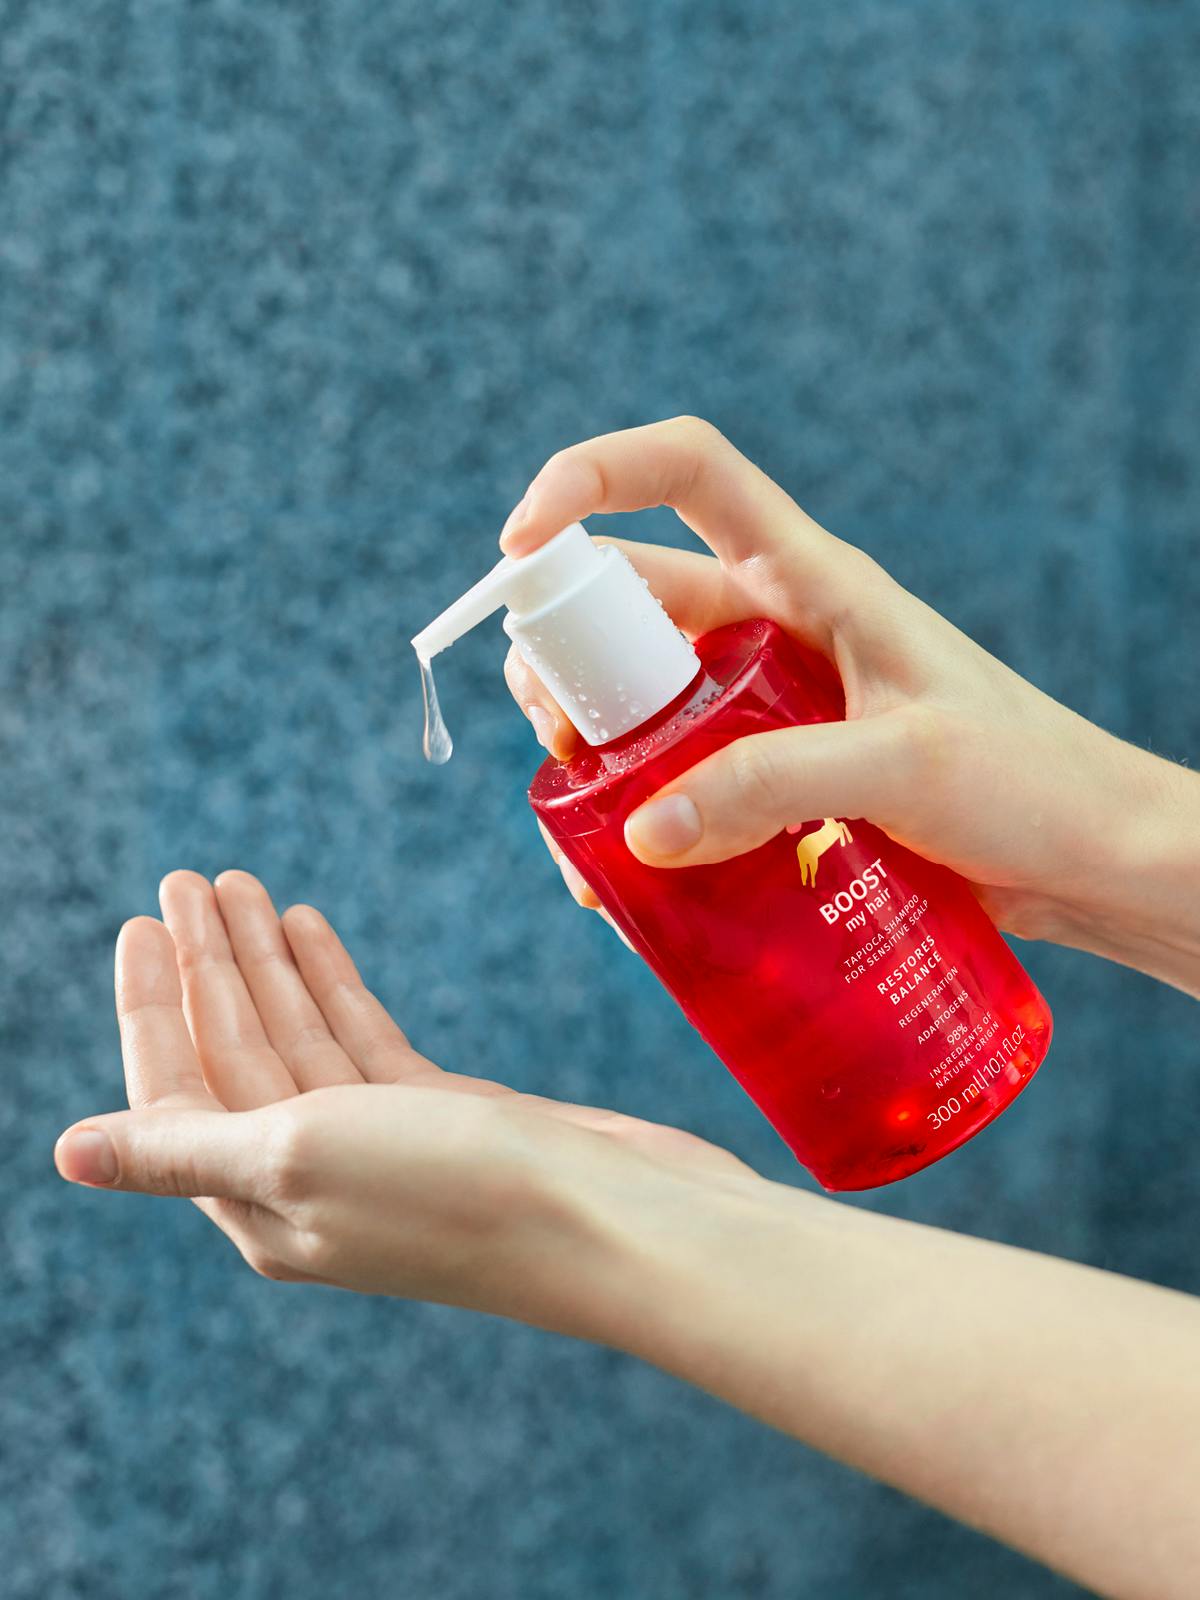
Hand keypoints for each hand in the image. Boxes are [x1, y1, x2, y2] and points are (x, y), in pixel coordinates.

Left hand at [54, 871, 749, 1321]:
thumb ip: (181, 1147)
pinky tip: (312, 930)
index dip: (153, 1004)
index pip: (176, 1089)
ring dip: (268, 963)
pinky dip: (333, 982)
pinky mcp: (444, 1117)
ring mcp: (381, 1146)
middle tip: (189, 880)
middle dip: (209, 966)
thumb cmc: (456, 1194)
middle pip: (238, 1053)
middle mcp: (312, 1179)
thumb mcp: (297, 1159)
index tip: (141, 920)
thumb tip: (65, 1153)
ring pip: (300, 1038)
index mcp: (260, 1203)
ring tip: (241, 888)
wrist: (616, 1221)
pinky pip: (363, 1038)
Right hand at [501, 417, 1199, 994]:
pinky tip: (634, 891)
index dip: (591, 476)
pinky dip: (640, 827)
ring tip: (591, 855)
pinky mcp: (773, 782)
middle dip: (565, 665)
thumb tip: (640, 829)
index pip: (687, 472)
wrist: (1089, 860)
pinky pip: (678, 785)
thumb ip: (774, 785)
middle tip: (562, 750)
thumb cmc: (1029, 783)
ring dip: (594, 766)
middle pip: (627, 608)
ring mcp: (768, 709)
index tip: (518, 546)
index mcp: (810, 577)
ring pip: (639, 708)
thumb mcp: (903, 766)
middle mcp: (774, 629)